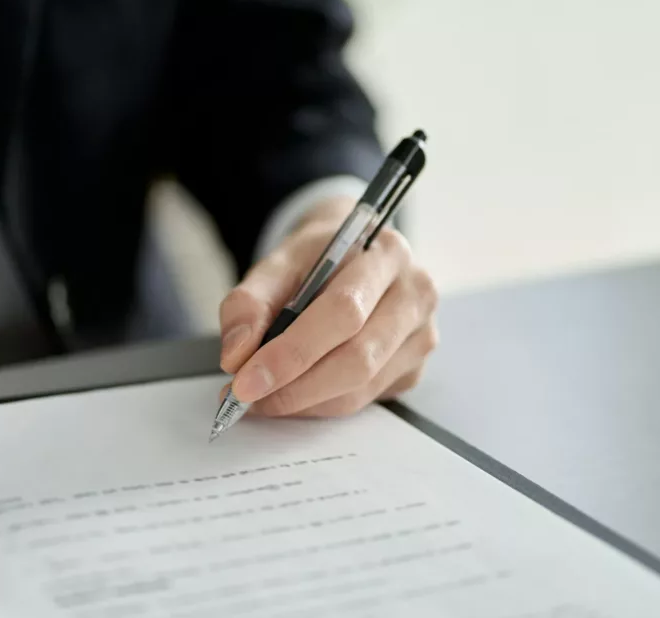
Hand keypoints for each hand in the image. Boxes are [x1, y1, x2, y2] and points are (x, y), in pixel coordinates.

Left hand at [219, 196, 438, 416]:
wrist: (351, 255)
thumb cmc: (317, 259)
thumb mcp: (277, 263)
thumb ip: (248, 303)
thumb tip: (237, 356)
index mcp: (385, 254)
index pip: (342, 311)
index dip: (292, 352)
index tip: (245, 379)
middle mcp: (416, 293)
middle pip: (358, 357)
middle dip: (295, 387)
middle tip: (248, 397)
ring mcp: (422, 334)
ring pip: (362, 387)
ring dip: (305, 401)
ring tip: (263, 396)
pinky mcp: (415, 367)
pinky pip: (366, 400)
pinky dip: (322, 404)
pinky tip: (295, 392)